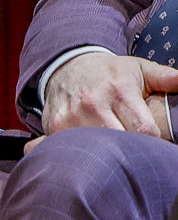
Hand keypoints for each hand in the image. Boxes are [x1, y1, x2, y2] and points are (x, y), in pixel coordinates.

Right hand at [36, 51, 177, 143]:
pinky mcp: (55, 125)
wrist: (67, 67)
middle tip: (132, 147)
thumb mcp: (139, 69)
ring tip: (111, 148)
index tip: (151, 141)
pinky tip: (89, 148)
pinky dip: (81, 152)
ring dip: (105, 152)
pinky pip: (72, 148)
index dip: (151, 141)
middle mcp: (94, 103)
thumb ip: (165, 77)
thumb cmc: (110, 73)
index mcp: (120, 91)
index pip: (144, 131)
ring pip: (96, 150)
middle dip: (129, 149)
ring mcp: (72, 116)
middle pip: (119, 143)